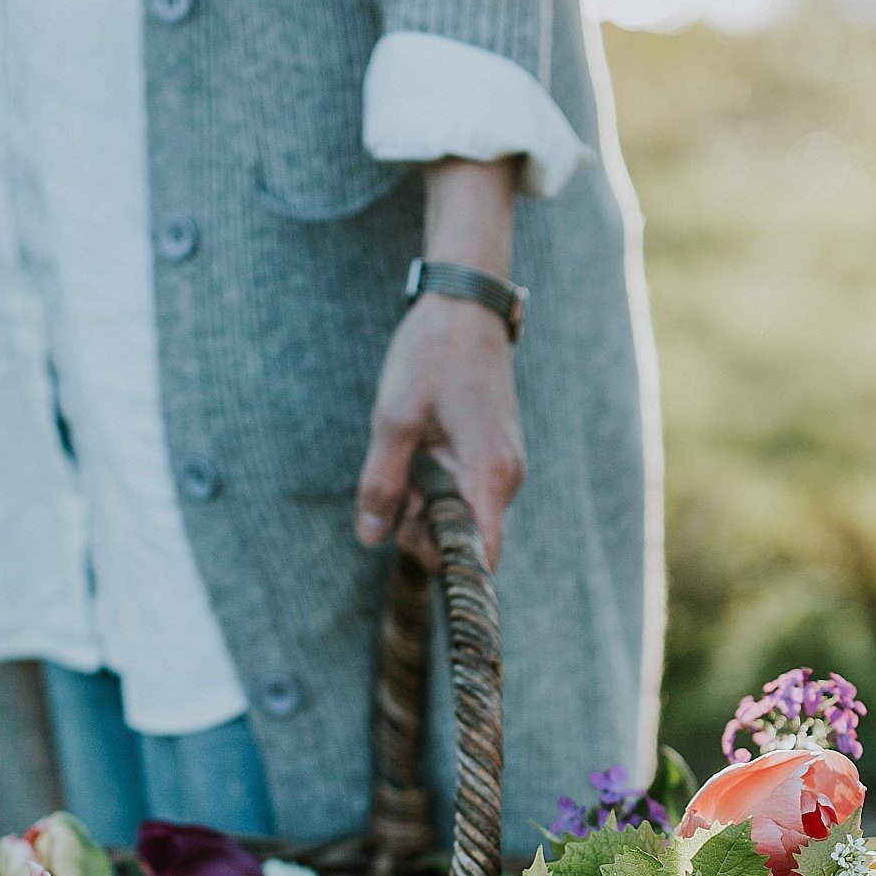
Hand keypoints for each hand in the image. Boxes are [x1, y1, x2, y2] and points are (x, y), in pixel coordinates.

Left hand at [356, 294, 524, 567]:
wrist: (465, 307)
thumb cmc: (432, 355)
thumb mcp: (394, 419)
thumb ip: (381, 483)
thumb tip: (370, 537)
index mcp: (489, 472)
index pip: (483, 554)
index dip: (450, 569)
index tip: (412, 559)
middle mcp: (505, 478)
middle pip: (465, 540)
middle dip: (421, 533)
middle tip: (385, 502)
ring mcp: (502, 468)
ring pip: (461, 518)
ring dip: (424, 512)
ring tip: (397, 478)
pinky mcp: (492, 458)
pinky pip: (465, 496)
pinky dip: (436, 493)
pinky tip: (413, 468)